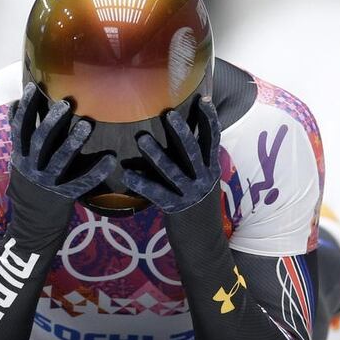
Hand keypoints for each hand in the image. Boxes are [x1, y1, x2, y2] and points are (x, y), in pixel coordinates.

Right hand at [9, 83, 115, 200]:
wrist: (32, 219)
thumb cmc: (30, 178)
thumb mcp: (20, 156)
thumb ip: (22, 133)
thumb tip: (17, 102)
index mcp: (21, 154)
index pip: (20, 128)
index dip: (24, 109)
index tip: (32, 87)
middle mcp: (33, 167)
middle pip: (40, 142)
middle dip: (51, 122)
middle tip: (66, 104)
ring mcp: (49, 181)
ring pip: (60, 160)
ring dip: (73, 142)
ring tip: (87, 125)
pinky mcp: (66, 194)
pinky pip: (82, 182)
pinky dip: (96, 171)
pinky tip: (110, 158)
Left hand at [122, 97, 220, 212]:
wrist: (204, 240)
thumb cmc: (197, 205)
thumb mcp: (203, 180)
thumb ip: (195, 161)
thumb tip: (182, 133)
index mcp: (211, 168)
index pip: (213, 139)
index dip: (209, 120)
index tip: (204, 99)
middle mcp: (203, 178)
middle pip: (193, 151)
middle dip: (182, 132)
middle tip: (168, 114)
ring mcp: (189, 193)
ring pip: (172, 171)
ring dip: (156, 154)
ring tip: (142, 138)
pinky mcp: (174, 207)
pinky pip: (156, 193)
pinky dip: (141, 183)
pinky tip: (126, 174)